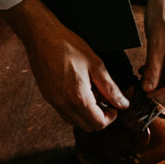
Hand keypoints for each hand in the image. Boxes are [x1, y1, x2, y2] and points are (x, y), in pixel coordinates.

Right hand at [1, 0, 129, 131]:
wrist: (41, 36)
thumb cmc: (68, 45)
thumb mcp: (95, 64)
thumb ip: (110, 88)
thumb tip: (122, 103)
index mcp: (77, 98)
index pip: (98, 124)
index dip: (111, 117)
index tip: (114, 105)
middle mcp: (63, 105)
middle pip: (87, 127)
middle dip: (100, 117)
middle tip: (104, 99)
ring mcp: (53, 102)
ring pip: (75, 122)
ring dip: (87, 114)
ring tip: (92, 93)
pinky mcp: (47, 97)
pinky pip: (65, 113)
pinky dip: (75, 109)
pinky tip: (78, 90)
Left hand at [141, 0, 164, 98]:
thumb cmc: (163, 10)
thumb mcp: (156, 42)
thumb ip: (153, 67)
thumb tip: (147, 88)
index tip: (148, 93)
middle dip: (163, 82)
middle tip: (144, 86)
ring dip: (161, 73)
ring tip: (142, 75)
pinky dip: (163, 63)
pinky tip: (148, 66)